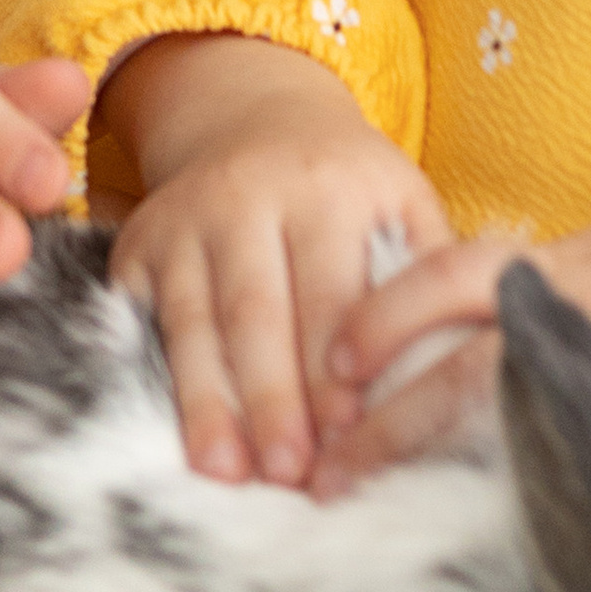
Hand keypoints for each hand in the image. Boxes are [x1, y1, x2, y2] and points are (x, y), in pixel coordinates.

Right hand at [105, 34, 448, 484]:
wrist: (253, 118)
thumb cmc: (349, 188)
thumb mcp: (402, 203)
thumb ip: (427, 278)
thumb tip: (454, 371)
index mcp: (329, 188)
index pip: (332, 292)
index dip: (337, 369)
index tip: (348, 437)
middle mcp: (247, 195)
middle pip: (256, 309)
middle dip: (272, 395)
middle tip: (289, 473)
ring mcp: (183, 219)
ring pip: (192, 320)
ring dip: (207, 401)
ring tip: (225, 471)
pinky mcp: (136, 244)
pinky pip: (139, 320)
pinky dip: (155, 378)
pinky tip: (171, 435)